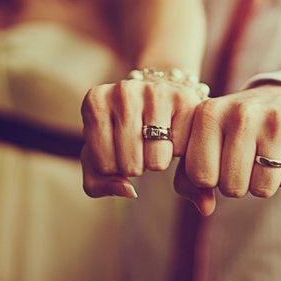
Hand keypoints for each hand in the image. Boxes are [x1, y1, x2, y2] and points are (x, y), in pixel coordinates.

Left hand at [81, 77, 201, 197]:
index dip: (113, 167)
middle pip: (131, 165)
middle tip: (139, 144)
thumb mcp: (98, 158)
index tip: (117, 147)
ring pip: (157, 161)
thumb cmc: (120, 132)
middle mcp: (124, 89)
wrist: (154, 98)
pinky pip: (182, 150)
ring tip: (155, 139)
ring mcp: (156, 90)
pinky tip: (172, 132)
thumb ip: (98, 184)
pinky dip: (178, 150)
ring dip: (157, 160)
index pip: (105, 167)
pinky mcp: (185, 96)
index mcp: (95, 101)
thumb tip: (129, 191)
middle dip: (136, 164)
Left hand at [175, 83, 280, 214]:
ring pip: (263, 189)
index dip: (211, 179)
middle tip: (246, 159)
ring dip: (264, 182)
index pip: (201, 176)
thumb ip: (190, 178)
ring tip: (266, 155)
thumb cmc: (235, 129)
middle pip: (233, 187)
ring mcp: (276, 120)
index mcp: (209, 112)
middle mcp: (242, 112)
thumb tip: (206, 208)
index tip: (219, 160)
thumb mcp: (206, 142)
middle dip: (239, 183)